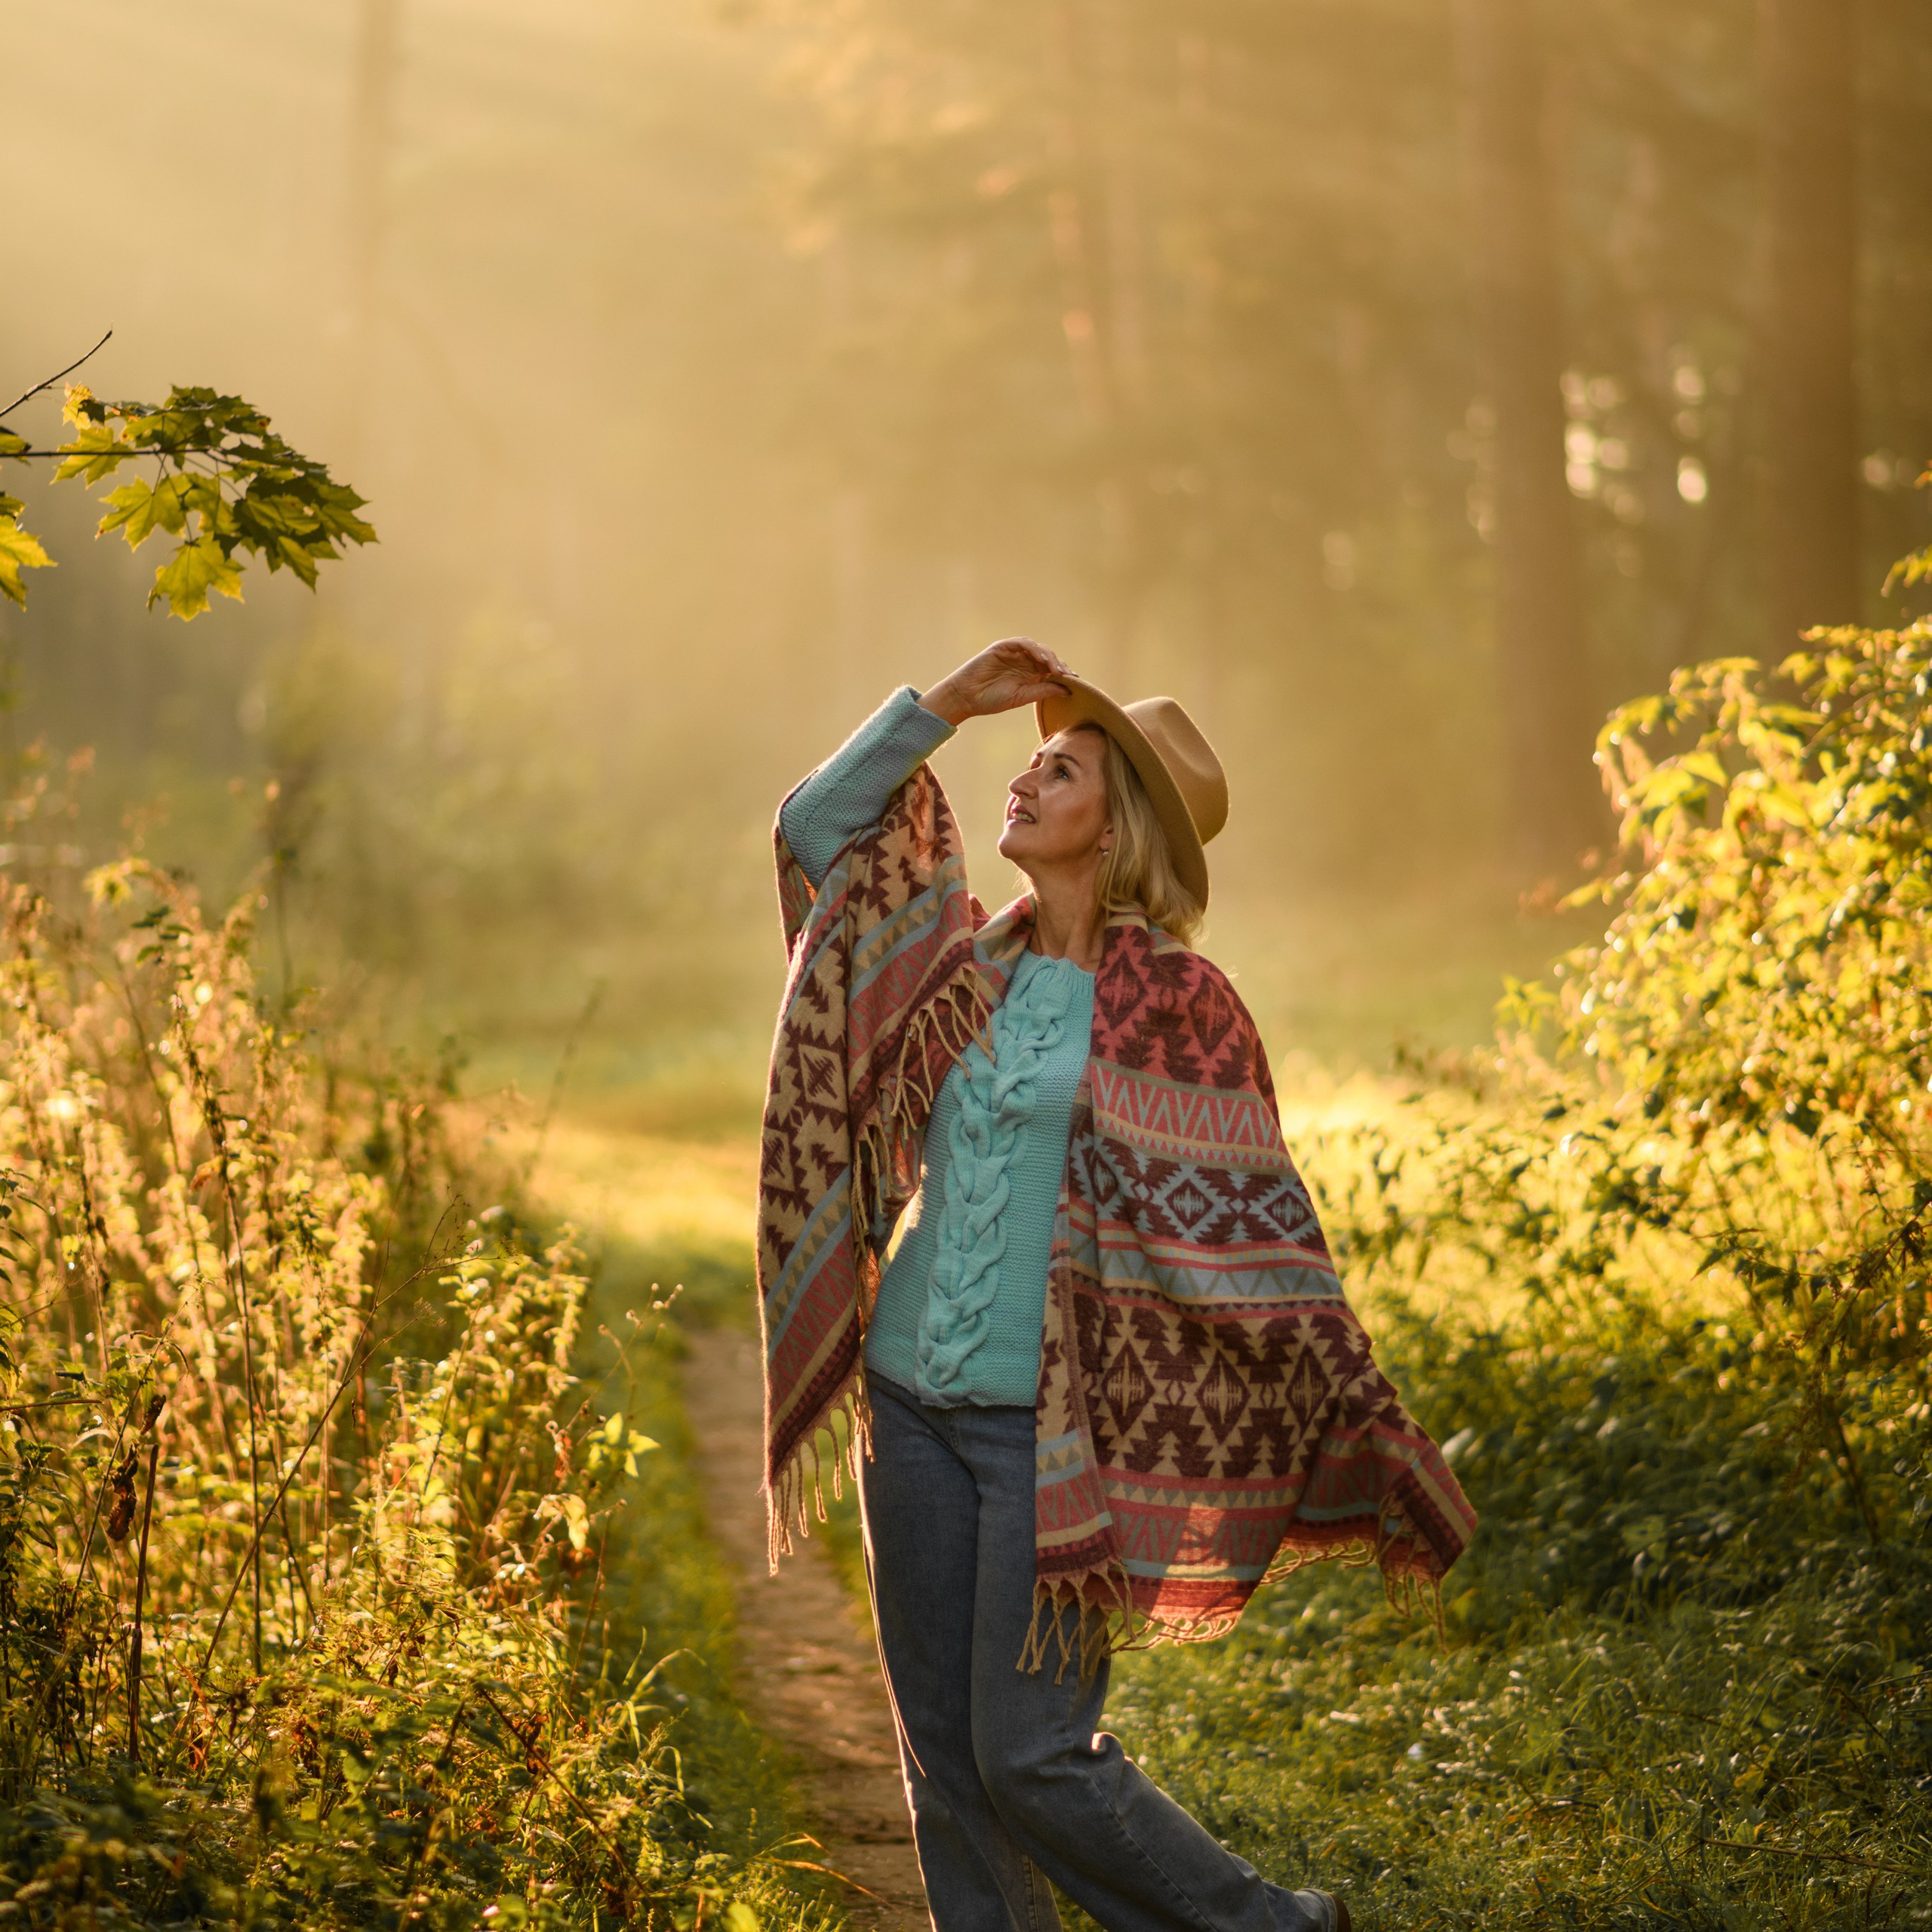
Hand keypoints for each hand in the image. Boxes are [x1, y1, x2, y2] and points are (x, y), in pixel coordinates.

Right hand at [920, 638, 1072, 726]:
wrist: (966, 698)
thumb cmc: (991, 700)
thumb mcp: (1022, 697)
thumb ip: (1043, 691)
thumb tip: (1068, 689)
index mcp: (1029, 674)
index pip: (1051, 670)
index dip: (1064, 674)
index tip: (1076, 682)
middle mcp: (1023, 662)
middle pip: (1047, 658)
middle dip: (1060, 665)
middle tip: (1068, 676)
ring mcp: (1013, 653)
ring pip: (1037, 649)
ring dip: (1049, 657)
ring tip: (1056, 670)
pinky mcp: (1002, 647)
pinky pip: (1022, 643)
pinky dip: (1034, 649)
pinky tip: (1041, 659)